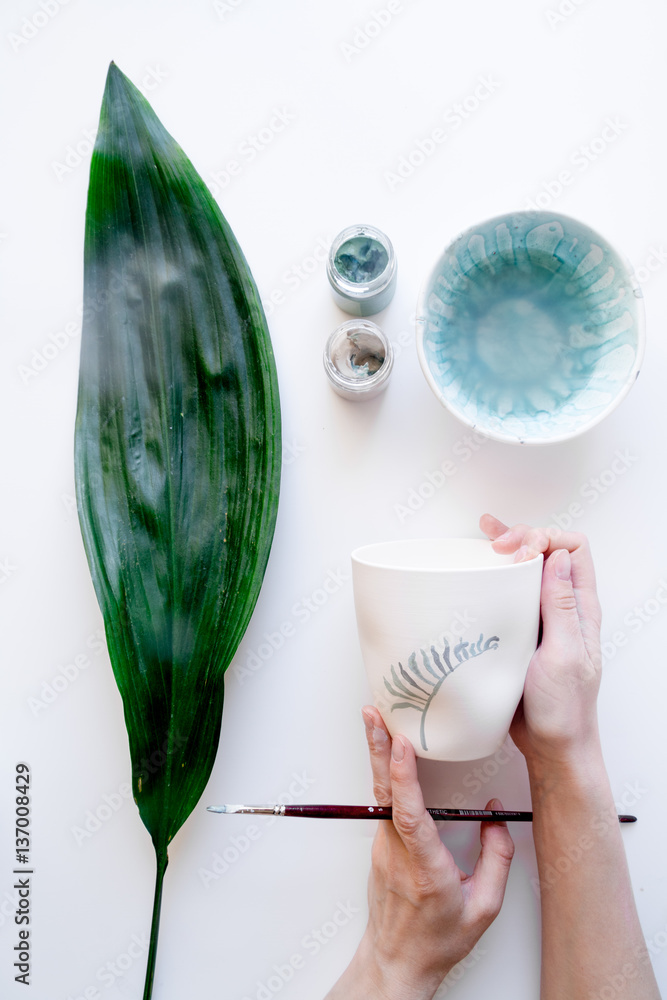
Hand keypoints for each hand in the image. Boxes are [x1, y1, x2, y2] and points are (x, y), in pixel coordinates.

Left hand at [353, 706, 513, 999]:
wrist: (398, 962)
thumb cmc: (440, 940)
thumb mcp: (484, 908)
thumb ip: (497, 859)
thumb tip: (496, 815)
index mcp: (426, 870)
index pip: (410, 816)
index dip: (404, 778)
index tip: (402, 745)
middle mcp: (398, 854)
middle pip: (386, 793)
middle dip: (380, 749)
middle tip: (373, 714)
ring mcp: (384, 848)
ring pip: (381, 794)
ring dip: (380, 755)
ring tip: (377, 719)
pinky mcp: (380, 846)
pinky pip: (383, 803)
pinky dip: (385, 774)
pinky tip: (387, 752)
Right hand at [480, 514, 602, 769]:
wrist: (551, 746)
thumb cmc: (563, 709)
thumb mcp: (564, 655)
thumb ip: (562, 607)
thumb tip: (557, 557)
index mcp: (581, 609)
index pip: (573, 550)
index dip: (546, 538)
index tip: (517, 550)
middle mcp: (564, 608)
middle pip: (550, 552)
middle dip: (524, 536)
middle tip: (495, 543)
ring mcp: (542, 619)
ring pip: (529, 571)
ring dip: (509, 549)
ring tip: (484, 536)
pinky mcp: (521, 632)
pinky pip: (510, 595)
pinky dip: (495, 578)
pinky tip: (478, 572)